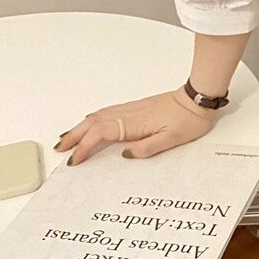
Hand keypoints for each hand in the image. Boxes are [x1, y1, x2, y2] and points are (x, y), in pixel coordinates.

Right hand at [53, 86, 216, 164]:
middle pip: (94, 122)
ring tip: (67, 138)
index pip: (101, 133)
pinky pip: (108, 112)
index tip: (75, 160)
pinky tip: (90, 122)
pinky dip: (93, 119)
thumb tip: (125, 154)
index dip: (85, 146)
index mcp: (135, 122)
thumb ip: (148, 148)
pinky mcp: (137, 107)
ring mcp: (132, 108)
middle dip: (74, 135)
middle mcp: (129, 113)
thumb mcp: (172, 139)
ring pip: (99, 116)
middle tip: (60, 149)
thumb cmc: (189, 119)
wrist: (198, 99)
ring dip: (81, 126)